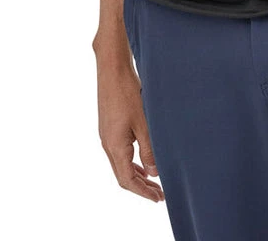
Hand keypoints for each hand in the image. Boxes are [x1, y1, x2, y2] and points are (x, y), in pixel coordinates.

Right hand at [96, 57, 163, 202]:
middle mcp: (108, 144)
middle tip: (159, 194)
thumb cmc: (128, 92)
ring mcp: (107, 135)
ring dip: (137, 175)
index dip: (143, 191)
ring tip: (153, 182)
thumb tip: (154, 172)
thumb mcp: (143, 122)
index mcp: (114, 146)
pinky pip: (120, 153)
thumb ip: (149, 148)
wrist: (112, 70)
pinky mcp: (109, 127)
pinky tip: (144, 160)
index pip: (127, 179)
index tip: (158, 198)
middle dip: (141, 187)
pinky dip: (132, 162)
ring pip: (121, 164)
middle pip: (123, 175)